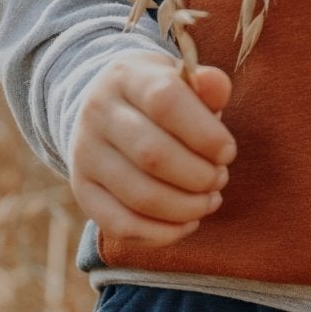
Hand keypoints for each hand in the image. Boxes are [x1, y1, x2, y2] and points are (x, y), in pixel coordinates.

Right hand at [69, 54, 234, 246]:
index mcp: (126, 77)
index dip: (205, 134)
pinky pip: (122, 226)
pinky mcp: (83, 191)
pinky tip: (187, 223)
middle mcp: (98, 114)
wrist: (106, 111)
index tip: (227, 152)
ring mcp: (85, 155)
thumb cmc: (159, 101)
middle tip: (219, 179)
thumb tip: (217, 86)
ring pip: (140, 197)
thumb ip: (206, 86)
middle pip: (153, 155)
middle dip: (199, 177)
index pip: (165, 102)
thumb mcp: (180, 81)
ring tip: (208, 201)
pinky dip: (163, 234)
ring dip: (186, 208)